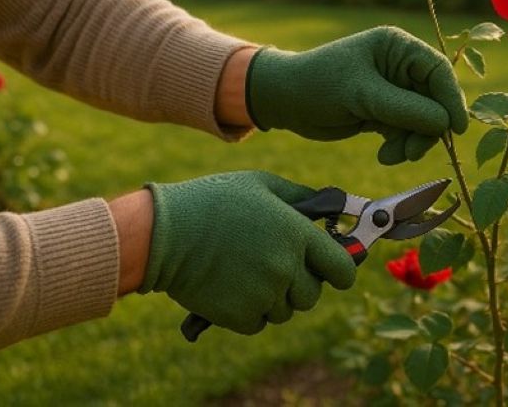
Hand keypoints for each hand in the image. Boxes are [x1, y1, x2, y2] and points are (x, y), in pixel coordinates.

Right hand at [139, 171, 355, 334]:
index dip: (340, 270)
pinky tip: (231, 287)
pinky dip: (249, 311)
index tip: (332, 269)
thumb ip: (301, 198)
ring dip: (273, 297)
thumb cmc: (214, 202)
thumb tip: (331, 208)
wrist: (164, 233)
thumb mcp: (262, 185)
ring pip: (286, 310)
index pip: (343, 269)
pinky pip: (259, 322)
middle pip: (313, 294)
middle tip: (275, 266)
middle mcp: (286, 267)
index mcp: (297, 234)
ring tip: (246, 272)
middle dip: (300, 284)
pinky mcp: (240, 316)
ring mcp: (264, 294)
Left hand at [246, 26, 468, 163]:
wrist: (284, 102)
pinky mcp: (385, 111)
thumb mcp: (363, 95)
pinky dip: (401, 146)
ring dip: (413, 142)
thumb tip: (446, 124)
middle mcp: (400, 65)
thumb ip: (406, 109)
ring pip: (423, 121)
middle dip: (427, 128)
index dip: (451, 100)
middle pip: (435, 100)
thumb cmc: (319, 85)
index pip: (439, 71)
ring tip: (393, 156)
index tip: (456, 129)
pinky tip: (384, 155)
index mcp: (397, 46)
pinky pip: (407, 132)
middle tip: (413, 153)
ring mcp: (394, 90)